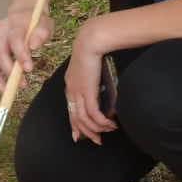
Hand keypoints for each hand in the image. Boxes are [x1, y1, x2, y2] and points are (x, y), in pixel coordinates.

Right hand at [0, 8, 53, 92]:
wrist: (24, 13)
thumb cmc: (36, 22)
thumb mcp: (45, 24)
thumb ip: (41, 34)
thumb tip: (33, 46)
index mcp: (15, 23)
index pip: (15, 39)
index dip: (20, 54)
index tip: (28, 69)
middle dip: (9, 70)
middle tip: (21, 84)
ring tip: (4, 90)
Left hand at [65, 21, 118, 144]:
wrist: (90, 41)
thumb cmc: (92, 50)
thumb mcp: (88, 67)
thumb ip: (90, 79)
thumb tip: (99, 88)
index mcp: (70, 85)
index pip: (70, 109)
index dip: (75, 124)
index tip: (79, 135)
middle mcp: (71, 91)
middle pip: (76, 118)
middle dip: (86, 132)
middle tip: (97, 140)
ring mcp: (78, 92)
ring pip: (85, 119)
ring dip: (98, 128)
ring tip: (109, 130)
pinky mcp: (87, 91)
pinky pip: (93, 113)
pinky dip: (101, 121)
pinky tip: (110, 123)